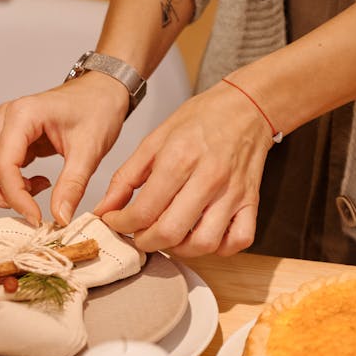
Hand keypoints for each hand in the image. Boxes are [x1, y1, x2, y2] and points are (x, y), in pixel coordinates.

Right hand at [0, 74, 127, 225]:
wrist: (104, 91)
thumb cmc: (97, 108)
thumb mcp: (90, 150)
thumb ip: (72, 186)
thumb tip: (59, 218)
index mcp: (22, 115)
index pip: (1, 164)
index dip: (14, 196)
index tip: (35, 216)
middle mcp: (3, 119)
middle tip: (13, 205)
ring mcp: (2, 127)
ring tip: (28, 194)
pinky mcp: (8, 138)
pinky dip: (5, 182)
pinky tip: (35, 183)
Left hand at [95, 84, 273, 256]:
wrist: (245, 107)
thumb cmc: (199, 120)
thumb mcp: (154, 140)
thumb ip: (125, 177)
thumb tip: (104, 209)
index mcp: (179, 158)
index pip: (144, 210)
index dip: (121, 224)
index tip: (114, 222)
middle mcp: (208, 178)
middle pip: (170, 232)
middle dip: (145, 242)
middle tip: (138, 234)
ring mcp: (233, 193)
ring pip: (204, 244)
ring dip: (180, 249)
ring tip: (168, 235)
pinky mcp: (252, 202)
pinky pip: (239, 241)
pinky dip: (219, 247)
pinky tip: (202, 234)